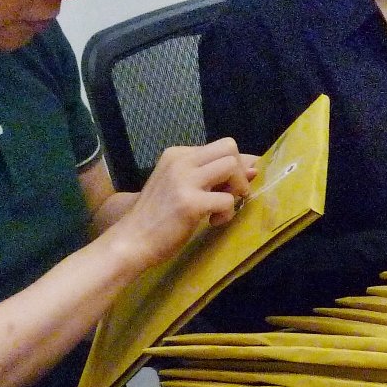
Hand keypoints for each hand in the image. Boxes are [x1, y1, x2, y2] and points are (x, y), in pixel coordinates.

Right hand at [112, 139, 257, 267]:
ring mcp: (184, 180)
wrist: (132, 240)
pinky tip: (211, 223)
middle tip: (230, 195)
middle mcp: (180, 161)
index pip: (221, 146)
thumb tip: (255, 167)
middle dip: (239, 173)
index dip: (235, 166)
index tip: (232, 186)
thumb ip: (212, 175)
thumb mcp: (181, 186)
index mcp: (176, 154)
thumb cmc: (157, 216)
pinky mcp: (190, 203)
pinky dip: (227, 214)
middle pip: (230, 148)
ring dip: (237, 190)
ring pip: (232, 167)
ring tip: (221, 209)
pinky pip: (228, 200)